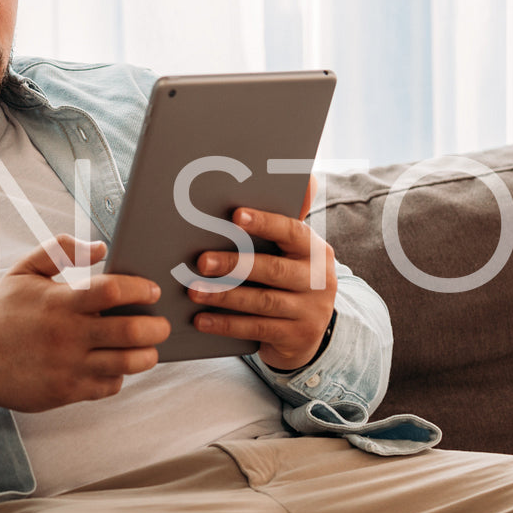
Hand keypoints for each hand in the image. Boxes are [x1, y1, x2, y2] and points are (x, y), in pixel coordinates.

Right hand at [0, 234, 170, 414]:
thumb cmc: (0, 313)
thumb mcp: (23, 271)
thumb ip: (60, 248)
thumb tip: (101, 246)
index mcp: (59, 302)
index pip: (113, 291)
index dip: (140, 289)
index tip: (151, 291)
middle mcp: (67, 336)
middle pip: (131, 331)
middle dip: (157, 327)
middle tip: (161, 323)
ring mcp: (68, 367)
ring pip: (127, 364)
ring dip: (147, 355)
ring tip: (149, 346)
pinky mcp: (67, 391)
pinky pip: (109, 386)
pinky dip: (120, 375)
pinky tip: (116, 363)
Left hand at [188, 177, 337, 370]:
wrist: (312, 335)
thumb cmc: (292, 281)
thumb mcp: (294, 254)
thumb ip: (287, 222)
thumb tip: (302, 175)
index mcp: (315, 250)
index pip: (292, 231)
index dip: (265, 223)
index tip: (236, 216)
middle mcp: (319, 280)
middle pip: (273, 270)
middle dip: (234, 264)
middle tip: (201, 261)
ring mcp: (310, 311)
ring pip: (262, 302)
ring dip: (224, 296)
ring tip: (193, 290)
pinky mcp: (297, 337)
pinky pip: (256, 329)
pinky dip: (226, 324)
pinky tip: (202, 319)